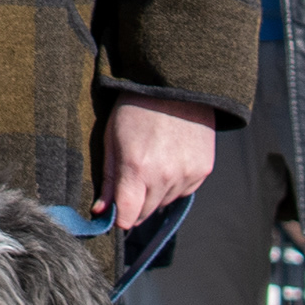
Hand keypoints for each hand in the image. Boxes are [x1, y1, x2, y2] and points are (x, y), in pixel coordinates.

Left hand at [99, 94, 216, 229]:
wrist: (175, 86)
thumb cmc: (135, 109)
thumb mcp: (112, 138)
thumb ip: (108, 178)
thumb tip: (101, 212)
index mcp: (136, 168)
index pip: (127, 217)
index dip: (118, 218)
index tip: (114, 211)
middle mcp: (164, 177)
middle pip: (145, 214)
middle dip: (135, 204)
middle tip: (131, 178)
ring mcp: (186, 175)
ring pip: (164, 204)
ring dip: (155, 193)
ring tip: (152, 162)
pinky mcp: (202, 171)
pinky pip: (183, 192)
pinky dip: (174, 184)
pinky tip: (169, 160)